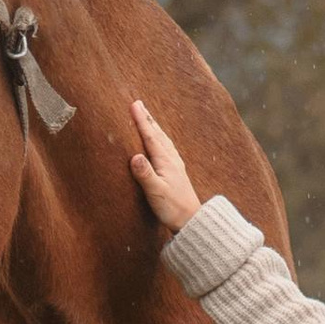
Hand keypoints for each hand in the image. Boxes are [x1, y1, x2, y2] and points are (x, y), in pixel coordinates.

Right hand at [129, 98, 203, 233]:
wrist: (191, 220)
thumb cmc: (172, 207)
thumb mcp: (155, 192)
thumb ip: (145, 174)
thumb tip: (134, 156)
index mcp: (165, 161)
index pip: (150, 136)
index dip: (141, 120)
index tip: (134, 104)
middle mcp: (171, 159)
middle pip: (157, 134)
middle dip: (147, 118)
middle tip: (138, 103)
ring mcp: (175, 165)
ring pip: (163, 140)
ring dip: (154, 127)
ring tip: (148, 118)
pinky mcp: (176, 172)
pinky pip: (167, 148)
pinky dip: (161, 139)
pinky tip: (161, 143)